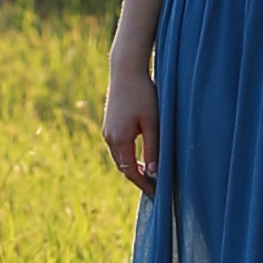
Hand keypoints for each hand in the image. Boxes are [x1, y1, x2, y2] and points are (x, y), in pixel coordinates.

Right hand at [105, 50, 159, 191]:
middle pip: (123, 166)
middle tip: (153, 187)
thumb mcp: (152, 122)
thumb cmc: (143, 94)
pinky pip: (117, 147)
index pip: (131, 171)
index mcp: (120, 139)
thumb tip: (153, 171)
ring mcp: (107, 130)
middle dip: (137, 178)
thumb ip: (153, 147)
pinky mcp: (109, 123)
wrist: (126, 70)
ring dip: (132, 167)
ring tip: (148, 174)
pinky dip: (127, 156)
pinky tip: (139, 156)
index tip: (155, 193)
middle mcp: (109, 137)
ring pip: (119, 157)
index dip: (143, 183)